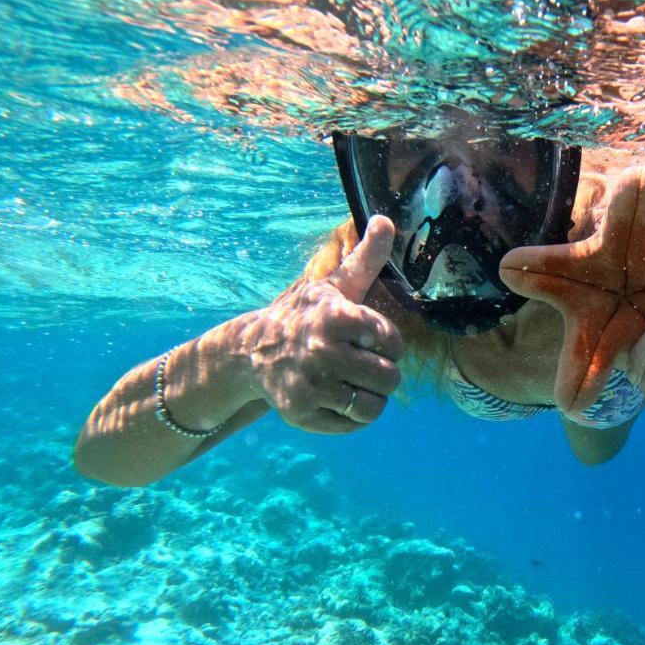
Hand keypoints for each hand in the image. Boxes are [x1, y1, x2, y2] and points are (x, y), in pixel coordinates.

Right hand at [240, 215, 404, 432]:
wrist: (252, 351)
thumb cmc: (306, 314)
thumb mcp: (335, 284)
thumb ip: (366, 256)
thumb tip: (386, 220)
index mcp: (335, 317)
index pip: (391, 341)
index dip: (387, 342)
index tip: (370, 338)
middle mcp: (321, 352)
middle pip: (389, 378)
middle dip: (383, 371)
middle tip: (363, 363)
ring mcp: (309, 387)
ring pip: (374, 407)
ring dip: (371, 396)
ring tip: (355, 382)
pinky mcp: (301, 415)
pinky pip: (353, 425)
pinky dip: (352, 415)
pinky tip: (337, 396)